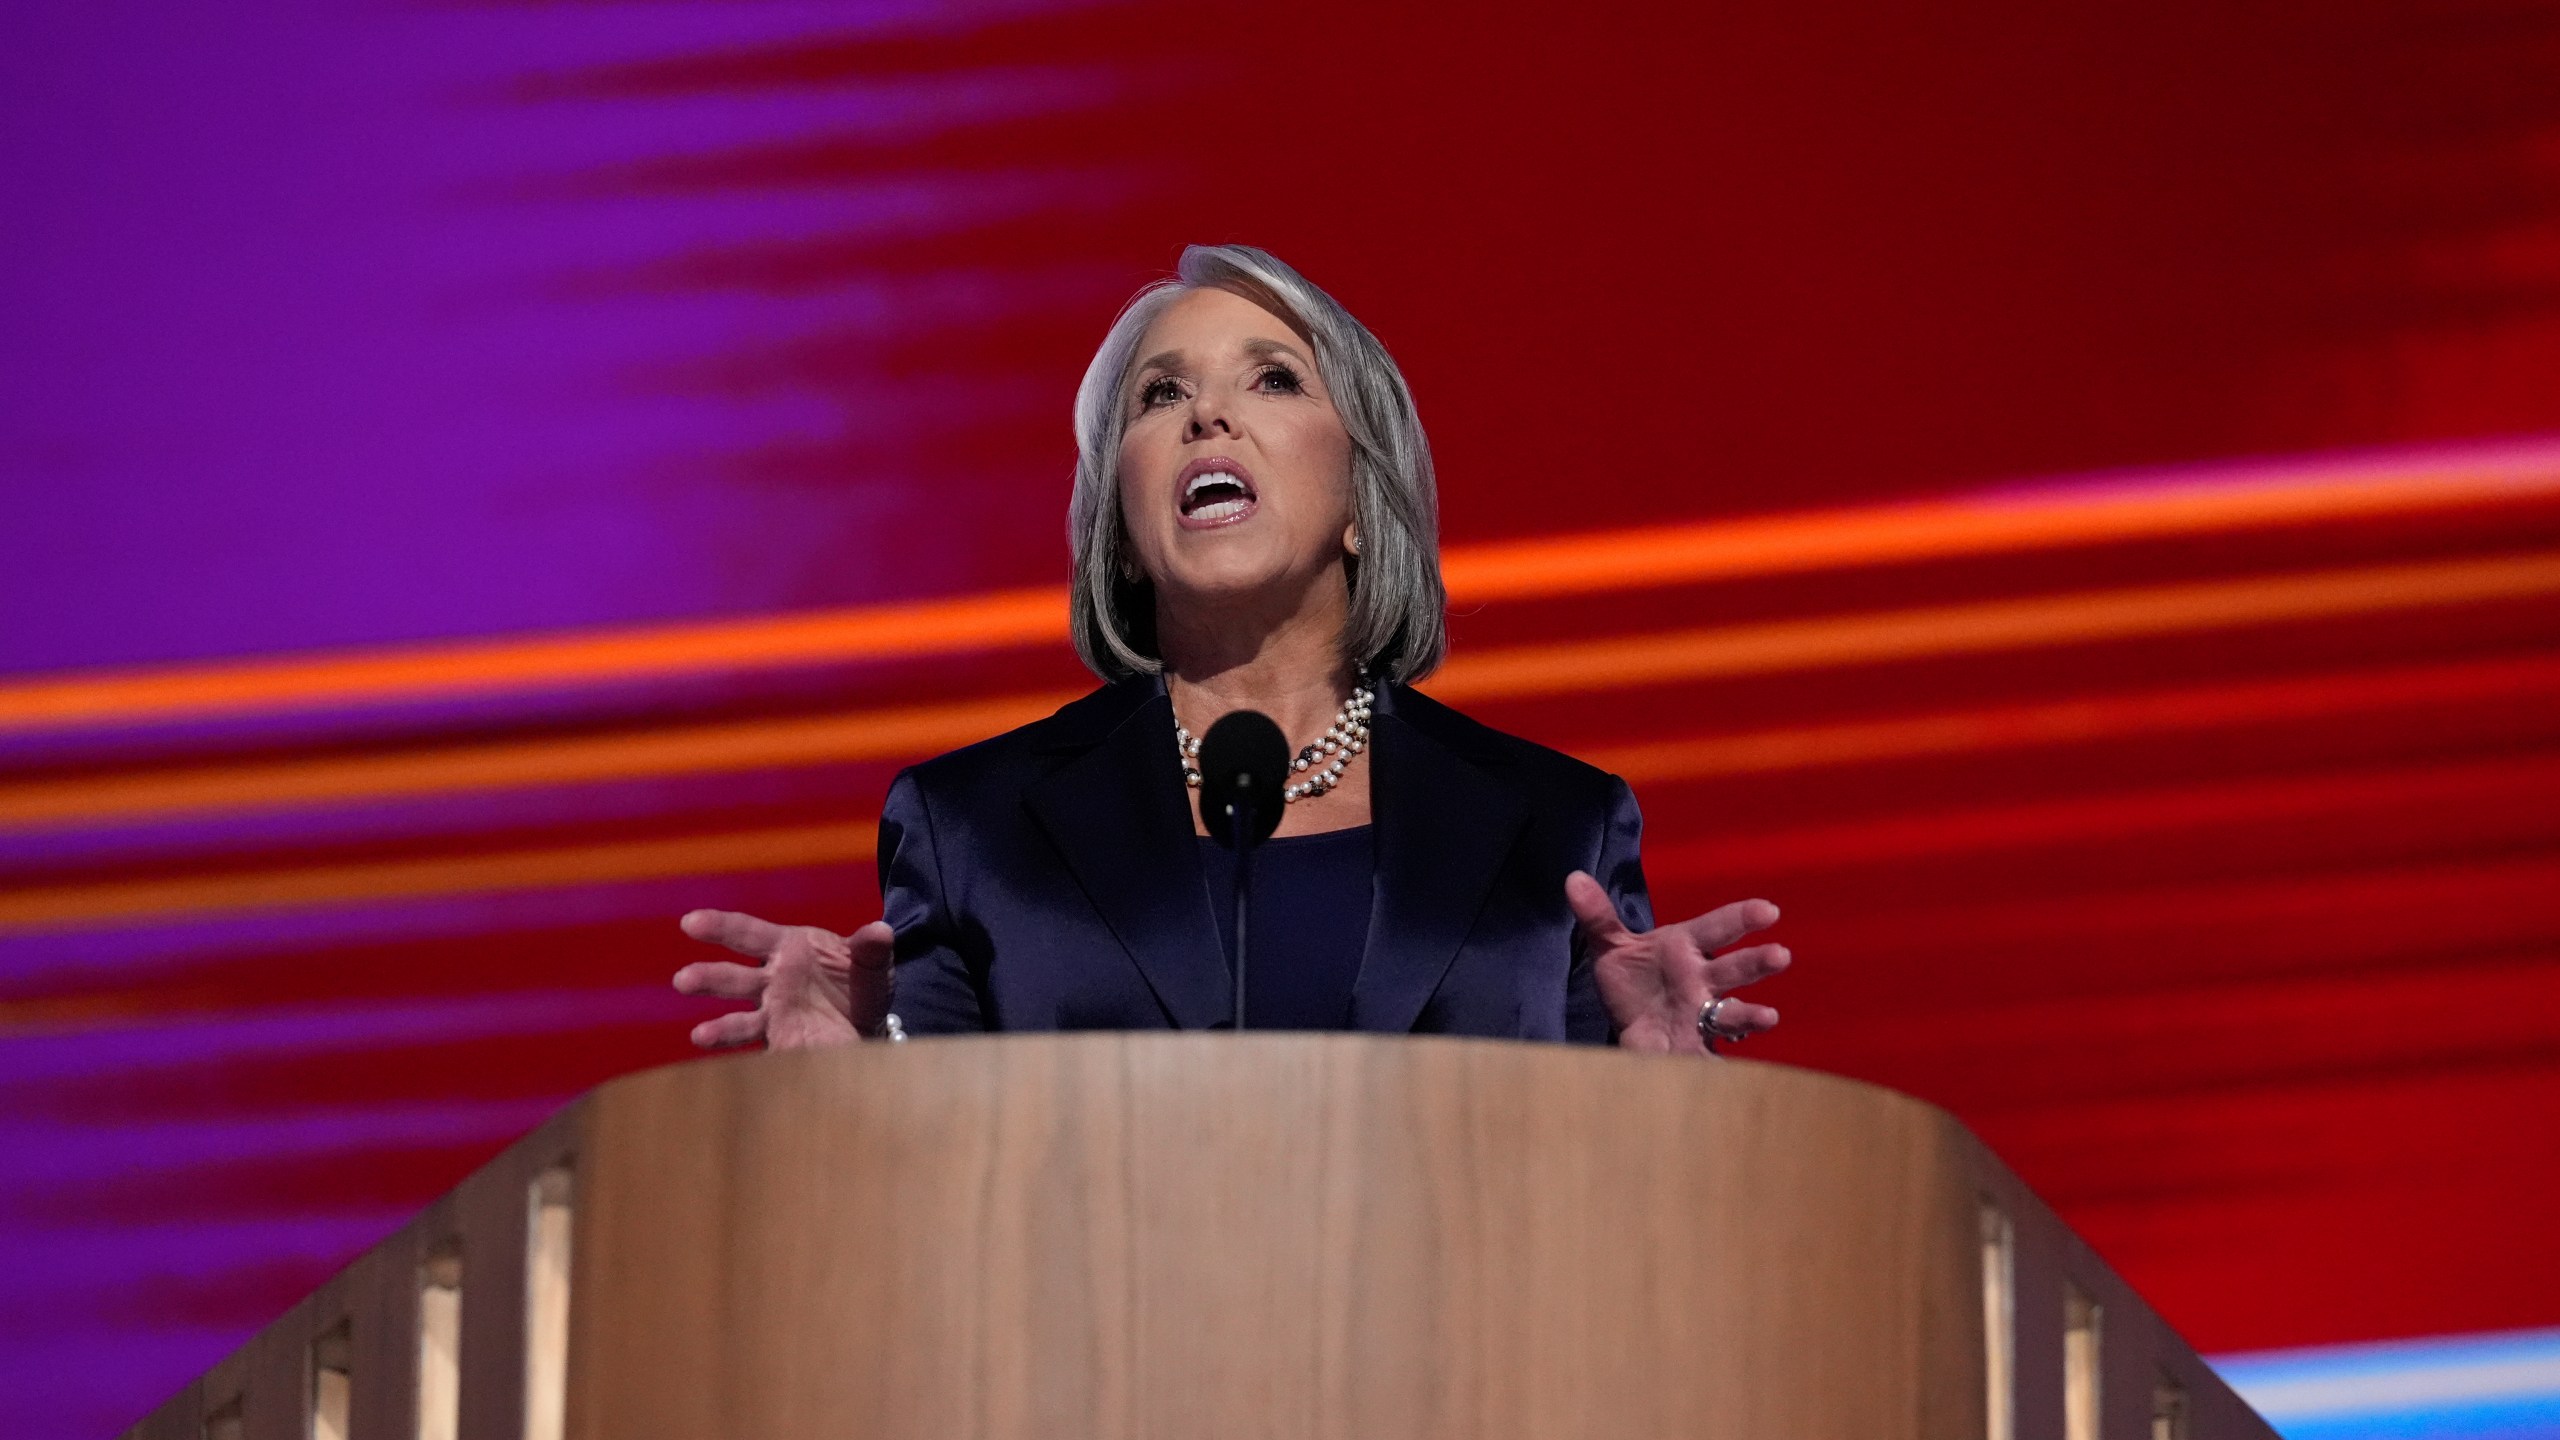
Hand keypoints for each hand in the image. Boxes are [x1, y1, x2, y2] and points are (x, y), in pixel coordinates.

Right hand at [670, 910, 892, 1049]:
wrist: (870, 1021)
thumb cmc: (861, 983)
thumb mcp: (872, 965)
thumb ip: (871, 950)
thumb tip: (880, 931)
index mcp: (788, 948)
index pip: (747, 934)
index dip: (719, 927)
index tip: (691, 923)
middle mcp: (772, 981)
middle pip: (733, 978)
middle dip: (709, 978)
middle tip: (685, 981)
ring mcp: (773, 1015)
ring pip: (740, 1021)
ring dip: (719, 1029)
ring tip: (700, 1036)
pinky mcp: (782, 1044)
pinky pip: (760, 1052)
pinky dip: (746, 1062)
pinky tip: (733, 1071)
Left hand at [1565, 872, 1788, 1054]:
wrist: (1629, 1024)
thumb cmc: (1633, 978)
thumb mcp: (1611, 946)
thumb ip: (1597, 916)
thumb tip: (1573, 880)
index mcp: (1685, 948)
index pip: (1716, 928)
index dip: (1741, 918)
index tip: (1768, 911)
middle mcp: (1701, 979)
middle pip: (1734, 968)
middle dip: (1756, 962)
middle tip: (1780, 956)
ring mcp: (1702, 1014)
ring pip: (1732, 1010)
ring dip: (1750, 1013)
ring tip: (1768, 1017)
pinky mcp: (1695, 1045)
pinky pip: (1713, 1052)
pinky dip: (1722, 1061)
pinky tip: (1732, 1064)